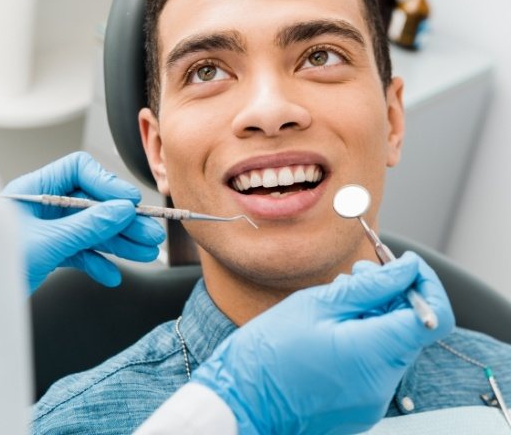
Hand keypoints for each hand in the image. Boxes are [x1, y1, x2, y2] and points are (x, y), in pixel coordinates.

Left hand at [2, 152, 165, 293]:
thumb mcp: (47, 243)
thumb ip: (87, 226)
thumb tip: (121, 210)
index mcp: (33, 190)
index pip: (79, 171)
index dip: (107, 184)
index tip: (129, 202)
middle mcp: (41, 206)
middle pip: (92, 203)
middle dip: (121, 220)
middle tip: (148, 233)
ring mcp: (46, 230)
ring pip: (90, 229)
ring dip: (117, 242)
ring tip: (143, 252)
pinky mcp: (48, 252)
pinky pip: (80, 252)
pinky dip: (97, 262)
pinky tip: (111, 275)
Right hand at [191, 252, 454, 434]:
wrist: (240, 403)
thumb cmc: (267, 352)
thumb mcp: (315, 304)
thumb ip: (369, 287)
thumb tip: (405, 269)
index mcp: (372, 354)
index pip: (433, 317)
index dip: (425, 284)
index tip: (403, 266)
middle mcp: (382, 384)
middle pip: (411, 329)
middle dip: (391, 295)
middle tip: (357, 275)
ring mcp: (373, 400)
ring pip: (392, 344)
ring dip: (375, 316)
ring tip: (335, 301)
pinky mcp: (361, 407)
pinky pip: (376, 364)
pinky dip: (364, 339)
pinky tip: (331, 328)